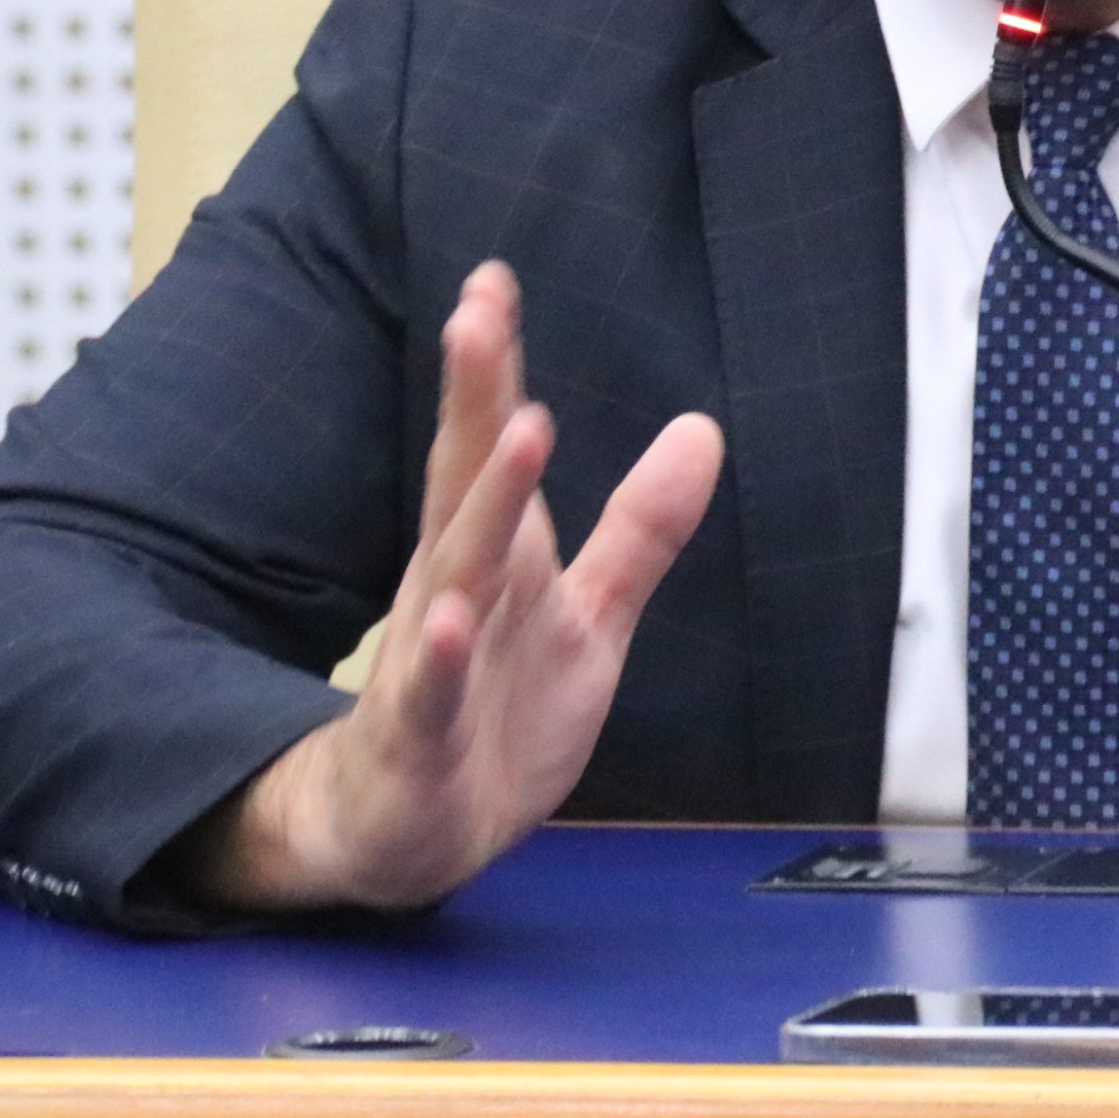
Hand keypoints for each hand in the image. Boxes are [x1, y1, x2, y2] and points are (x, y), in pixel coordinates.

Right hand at [190, 260, 724, 912]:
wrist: (416, 837)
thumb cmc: (500, 711)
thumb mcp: (591, 617)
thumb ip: (643, 528)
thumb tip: (702, 428)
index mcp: (494, 552)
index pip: (487, 444)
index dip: (493, 367)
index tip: (491, 280)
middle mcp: (454, 588)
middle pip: (463, 482)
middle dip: (474, 398)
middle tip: (480, 313)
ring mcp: (431, 661)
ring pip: (457, 571)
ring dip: (486, 503)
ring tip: (520, 427)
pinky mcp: (419, 737)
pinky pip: (431, 692)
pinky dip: (442, 656)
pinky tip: (456, 618)